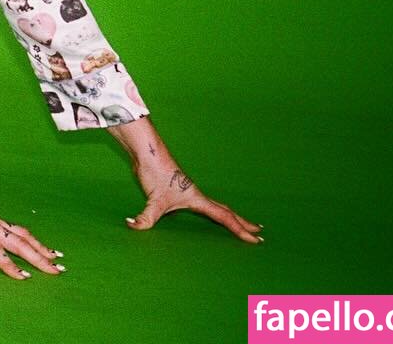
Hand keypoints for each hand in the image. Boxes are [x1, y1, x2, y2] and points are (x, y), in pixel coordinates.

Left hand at [127, 162, 263, 243]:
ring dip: (231, 216)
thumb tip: (133, 226)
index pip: (224, 217)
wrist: (148, 154)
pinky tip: (210, 215)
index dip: (239, 229)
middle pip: (226, 211)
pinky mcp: (181, 191)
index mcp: (197, 199)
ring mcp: (190, 193)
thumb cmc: (155, 172)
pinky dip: (215, 211)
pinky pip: (205, 205)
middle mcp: (197, 196)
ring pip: (217, 207)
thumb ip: (145, 217)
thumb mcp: (152, 199)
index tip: (255, 239)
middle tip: (259, 232)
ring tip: (242, 224)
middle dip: (242, 223)